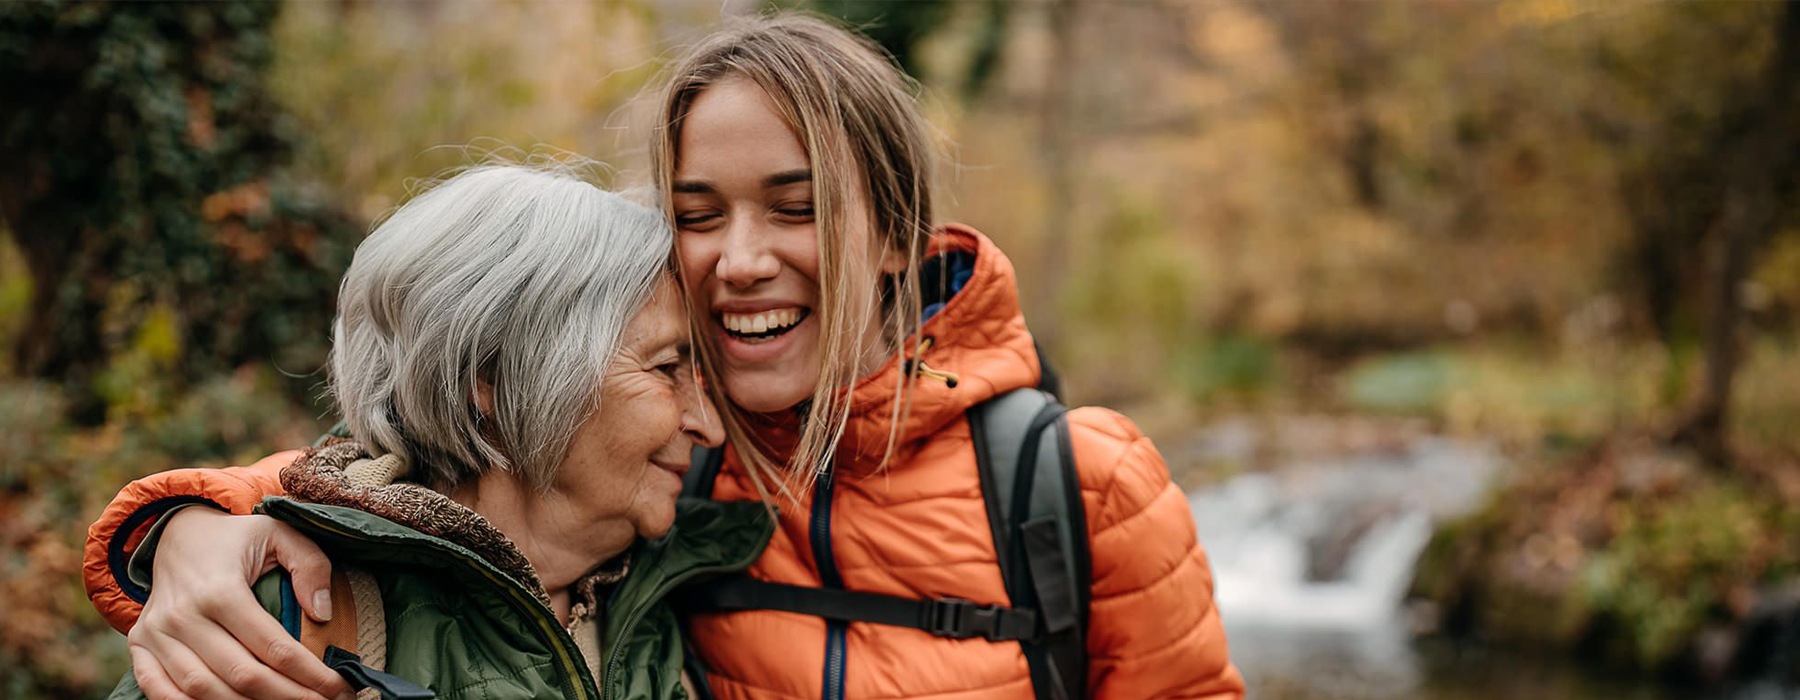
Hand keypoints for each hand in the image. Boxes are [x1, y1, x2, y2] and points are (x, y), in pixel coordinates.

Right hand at [127, 507, 354, 699]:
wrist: (178, 532)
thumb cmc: (237, 538)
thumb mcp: (280, 534)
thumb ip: (310, 566)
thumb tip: (322, 614)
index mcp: (221, 590)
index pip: (273, 647)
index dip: (309, 674)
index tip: (338, 687)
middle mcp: (183, 615)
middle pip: (241, 676)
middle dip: (288, 696)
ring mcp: (157, 633)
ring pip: (203, 690)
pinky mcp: (141, 643)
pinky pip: (158, 689)